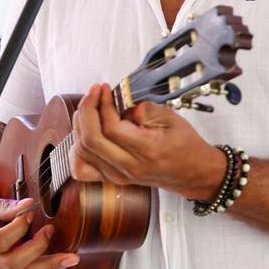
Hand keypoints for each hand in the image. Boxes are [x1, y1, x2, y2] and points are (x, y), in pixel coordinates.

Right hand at [0, 195, 76, 268]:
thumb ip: (4, 206)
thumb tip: (28, 205)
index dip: (17, 228)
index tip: (29, 213)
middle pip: (11, 263)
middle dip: (36, 247)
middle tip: (49, 230)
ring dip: (47, 265)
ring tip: (69, 258)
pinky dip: (42, 268)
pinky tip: (59, 261)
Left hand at [70, 83, 225, 200]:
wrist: (192, 172)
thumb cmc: (185, 146)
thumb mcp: (173, 120)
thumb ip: (148, 110)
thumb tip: (126, 103)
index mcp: (146, 151)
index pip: (111, 128)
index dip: (103, 105)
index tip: (106, 89)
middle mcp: (128, 167)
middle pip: (91, 140)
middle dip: (86, 110)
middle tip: (95, 92)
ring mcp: (117, 176)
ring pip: (82, 153)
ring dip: (80, 125)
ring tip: (90, 107)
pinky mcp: (111, 178)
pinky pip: (82, 168)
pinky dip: (77, 149)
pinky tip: (84, 132)